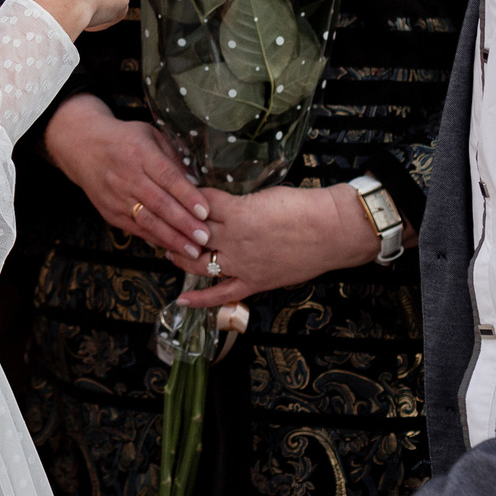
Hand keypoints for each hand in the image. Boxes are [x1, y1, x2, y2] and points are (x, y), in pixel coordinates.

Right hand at [44, 95, 207, 261]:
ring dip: (172, 238)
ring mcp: (116, 196)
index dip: (186, 195)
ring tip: (193, 250)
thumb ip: (173, 159)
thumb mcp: (150, 135)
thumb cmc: (124, 139)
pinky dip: (155, 239)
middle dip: (183, 222)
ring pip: (147, 221)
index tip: (205, 211)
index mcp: (140, 152)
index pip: (167, 176)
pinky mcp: (109, 211)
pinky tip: (173, 247)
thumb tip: (197, 185)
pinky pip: (136, 229)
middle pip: (158, 203)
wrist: (82, 146)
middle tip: (205, 236)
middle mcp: (126, 175)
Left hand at [173, 181, 383, 308]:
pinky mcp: (254, 282)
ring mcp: (242, 263)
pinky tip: (181, 300)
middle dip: (175, 227)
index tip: (176, 195)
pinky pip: (222, 294)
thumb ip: (237, 201)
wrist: (332, 230)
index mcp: (236, 212)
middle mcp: (234, 239)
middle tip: (164, 223)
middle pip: (192, 234)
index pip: (197, 204)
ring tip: (168, 250)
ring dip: (180, 257)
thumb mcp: (263, 194)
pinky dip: (200, 300)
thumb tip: (219, 203)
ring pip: (198, 263)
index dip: (184, 199)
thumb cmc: (302, 207)